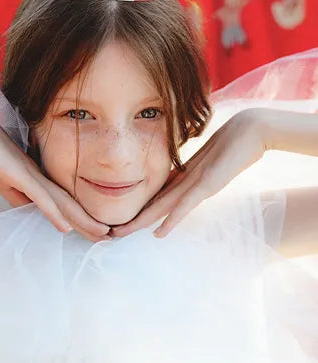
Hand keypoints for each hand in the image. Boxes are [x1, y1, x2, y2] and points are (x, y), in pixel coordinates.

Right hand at [0, 106, 110, 241]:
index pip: (65, 203)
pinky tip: (66, 227)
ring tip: (102, 233)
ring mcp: (33, 177)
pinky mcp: (21, 176)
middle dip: (91, 222)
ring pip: (63, 203)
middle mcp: (42, 178)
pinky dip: (54, 214)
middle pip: (71, 205)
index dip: (82, 219)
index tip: (98, 232)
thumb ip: (22, 196)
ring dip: (83, 220)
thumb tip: (35, 211)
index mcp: (40, 180)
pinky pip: (41, 198)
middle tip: (111, 237)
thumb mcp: (7, 183)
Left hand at [112, 108, 265, 238]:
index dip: (143, 208)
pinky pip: (185, 204)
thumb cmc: (237, 143)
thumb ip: (204, 171)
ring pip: (162, 205)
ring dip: (141, 221)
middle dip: (133, 218)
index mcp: (187, 174)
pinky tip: (158, 232)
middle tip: (111, 231)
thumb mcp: (216, 161)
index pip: (160, 195)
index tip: (128, 221)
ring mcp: (195, 181)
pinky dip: (171, 219)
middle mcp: (186, 178)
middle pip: (154, 202)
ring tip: (120, 233)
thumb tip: (196, 181)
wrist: (252, 129)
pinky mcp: (207, 184)